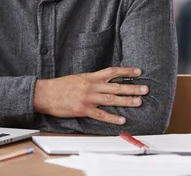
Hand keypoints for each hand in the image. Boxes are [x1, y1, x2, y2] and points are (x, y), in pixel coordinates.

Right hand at [32, 67, 148, 124]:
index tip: (138, 72)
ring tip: (138, 102)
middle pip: (116, 86)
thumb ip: (91, 80)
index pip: (112, 72)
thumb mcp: (78, 78)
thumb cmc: (60, 86)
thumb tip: (103, 80)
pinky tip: (121, 119)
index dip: (126, 72)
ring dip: (126, 101)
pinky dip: (112, 118)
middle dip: (132, 87)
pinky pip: (100, 114)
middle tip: (145, 89)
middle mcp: (91, 86)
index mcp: (90, 77)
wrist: (45, 93)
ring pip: (111, 99)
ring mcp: (88, 98)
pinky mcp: (83, 110)